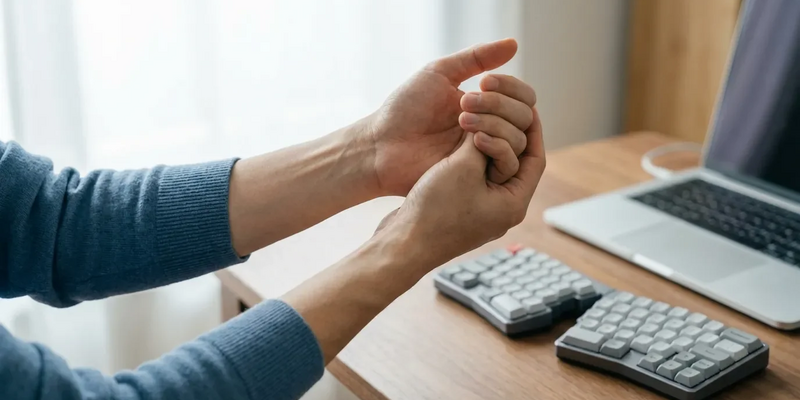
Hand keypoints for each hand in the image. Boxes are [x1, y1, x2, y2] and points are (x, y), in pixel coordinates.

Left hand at [367, 38, 536, 195]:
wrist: (382, 146)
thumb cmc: (405, 108)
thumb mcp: (440, 73)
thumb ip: (477, 58)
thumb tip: (514, 44)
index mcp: (485, 105)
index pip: (523, 96)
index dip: (511, 87)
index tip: (485, 83)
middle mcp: (491, 129)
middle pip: (524, 116)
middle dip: (498, 104)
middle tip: (463, 103)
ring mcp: (486, 153)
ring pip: (519, 139)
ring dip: (495, 123)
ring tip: (461, 121)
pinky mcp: (479, 175)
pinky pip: (506, 162)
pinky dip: (495, 145)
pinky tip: (473, 139)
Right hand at [374, 108, 544, 266]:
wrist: (401, 243)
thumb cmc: (434, 212)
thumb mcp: (463, 168)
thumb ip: (481, 141)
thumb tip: (488, 122)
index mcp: (513, 204)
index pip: (535, 159)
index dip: (532, 130)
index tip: (525, 105)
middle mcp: (501, 207)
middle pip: (515, 160)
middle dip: (504, 131)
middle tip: (493, 107)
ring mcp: (481, 208)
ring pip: (492, 165)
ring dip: (484, 141)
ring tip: (471, 120)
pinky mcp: (461, 206)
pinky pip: (473, 173)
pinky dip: (469, 154)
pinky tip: (459, 138)